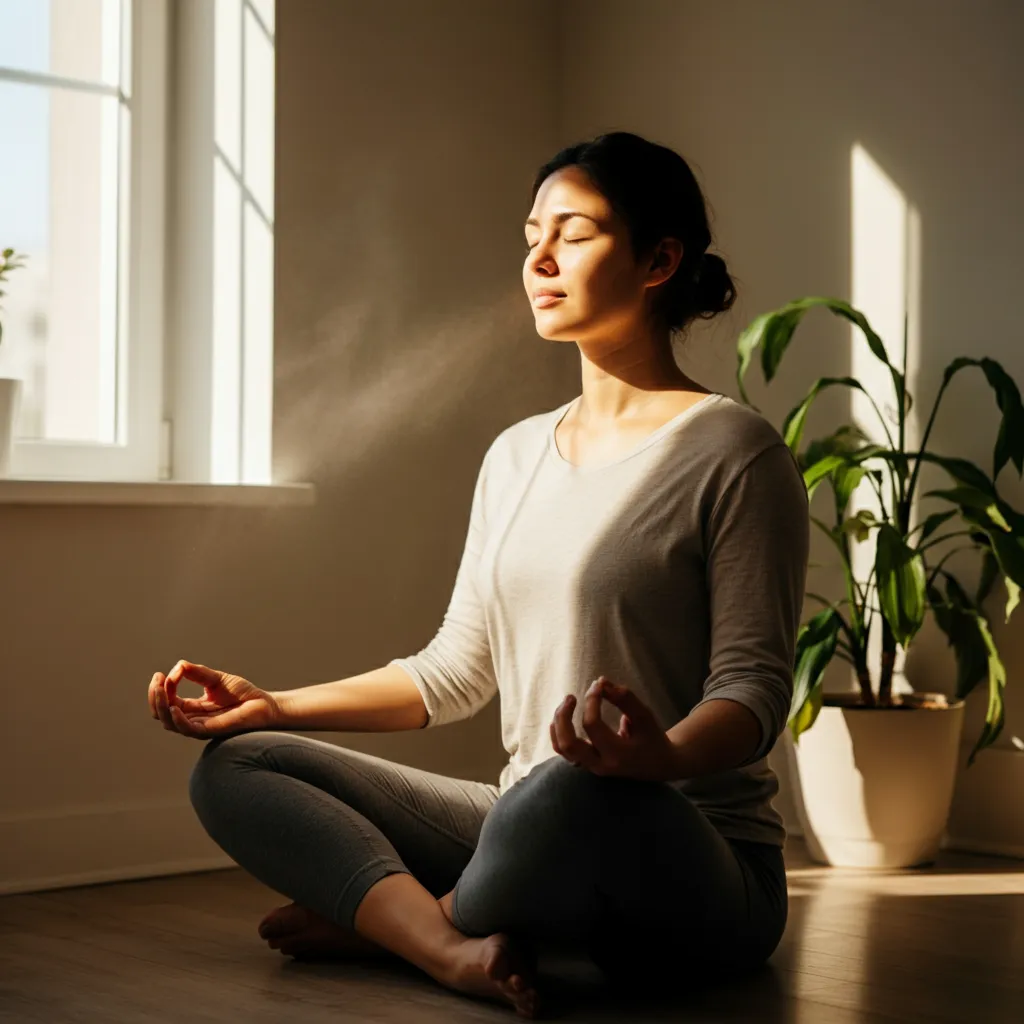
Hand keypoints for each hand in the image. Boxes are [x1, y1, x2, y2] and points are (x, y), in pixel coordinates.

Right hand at [147, 660, 281, 739]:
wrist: (264, 704)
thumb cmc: (242, 694)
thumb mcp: (215, 678)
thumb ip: (196, 672)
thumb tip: (177, 667)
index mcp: (192, 708)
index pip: (166, 702)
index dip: (159, 689)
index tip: (160, 674)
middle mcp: (192, 719)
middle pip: (161, 714)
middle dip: (155, 697)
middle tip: (157, 680)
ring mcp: (200, 726)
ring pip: (170, 723)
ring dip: (162, 706)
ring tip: (162, 689)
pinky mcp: (211, 730)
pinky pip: (188, 729)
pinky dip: (178, 719)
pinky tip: (175, 707)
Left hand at [549, 676, 677, 781]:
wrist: (659, 765)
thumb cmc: (652, 738)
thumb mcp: (644, 716)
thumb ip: (624, 699)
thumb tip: (601, 682)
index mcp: (617, 754)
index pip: (592, 725)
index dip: (591, 701)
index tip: (599, 686)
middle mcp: (601, 764)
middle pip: (568, 743)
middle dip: (563, 717)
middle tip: (571, 697)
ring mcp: (592, 767)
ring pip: (562, 749)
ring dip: (558, 723)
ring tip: (566, 703)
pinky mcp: (587, 764)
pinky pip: (564, 751)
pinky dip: (558, 733)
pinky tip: (562, 717)